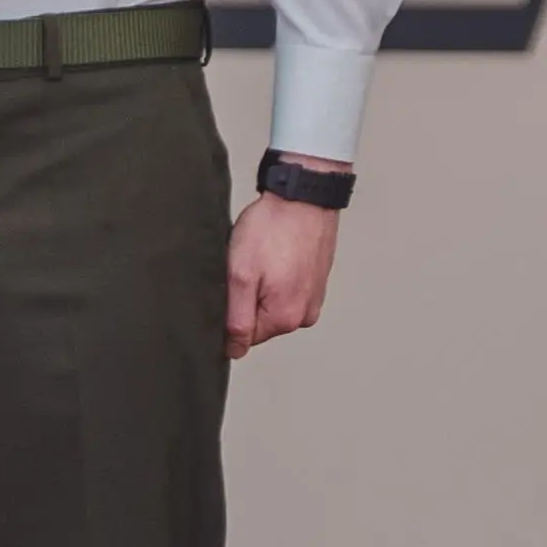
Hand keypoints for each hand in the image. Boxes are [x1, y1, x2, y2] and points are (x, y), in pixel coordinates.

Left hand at [225, 179, 344, 361]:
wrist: (304, 196)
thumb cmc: (273, 228)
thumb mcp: (240, 274)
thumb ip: (236, 319)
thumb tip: (234, 351)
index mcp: (285, 318)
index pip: (244, 337)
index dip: (230, 312)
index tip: (234, 284)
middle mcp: (304, 315)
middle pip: (259, 321)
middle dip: (247, 297)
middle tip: (248, 265)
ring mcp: (313, 299)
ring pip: (272, 304)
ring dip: (262, 285)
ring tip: (264, 257)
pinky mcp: (316, 283)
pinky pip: (287, 290)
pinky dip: (277, 275)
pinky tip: (275, 255)